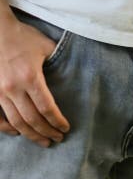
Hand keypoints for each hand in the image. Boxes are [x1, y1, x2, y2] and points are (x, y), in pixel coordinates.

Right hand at [0, 15, 69, 146]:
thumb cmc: (22, 36)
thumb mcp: (47, 46)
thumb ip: (60, 61)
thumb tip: (78, 70)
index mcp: (30, 77)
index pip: (47, 108)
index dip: (57, 122)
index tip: (66, 129)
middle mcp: (13, 87)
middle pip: (33, 119)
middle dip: (47, 132)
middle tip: (57, 139)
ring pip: (16, 121)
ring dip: (31, 134)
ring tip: (43, 141)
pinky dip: (7, 127)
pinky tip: (18, 133)